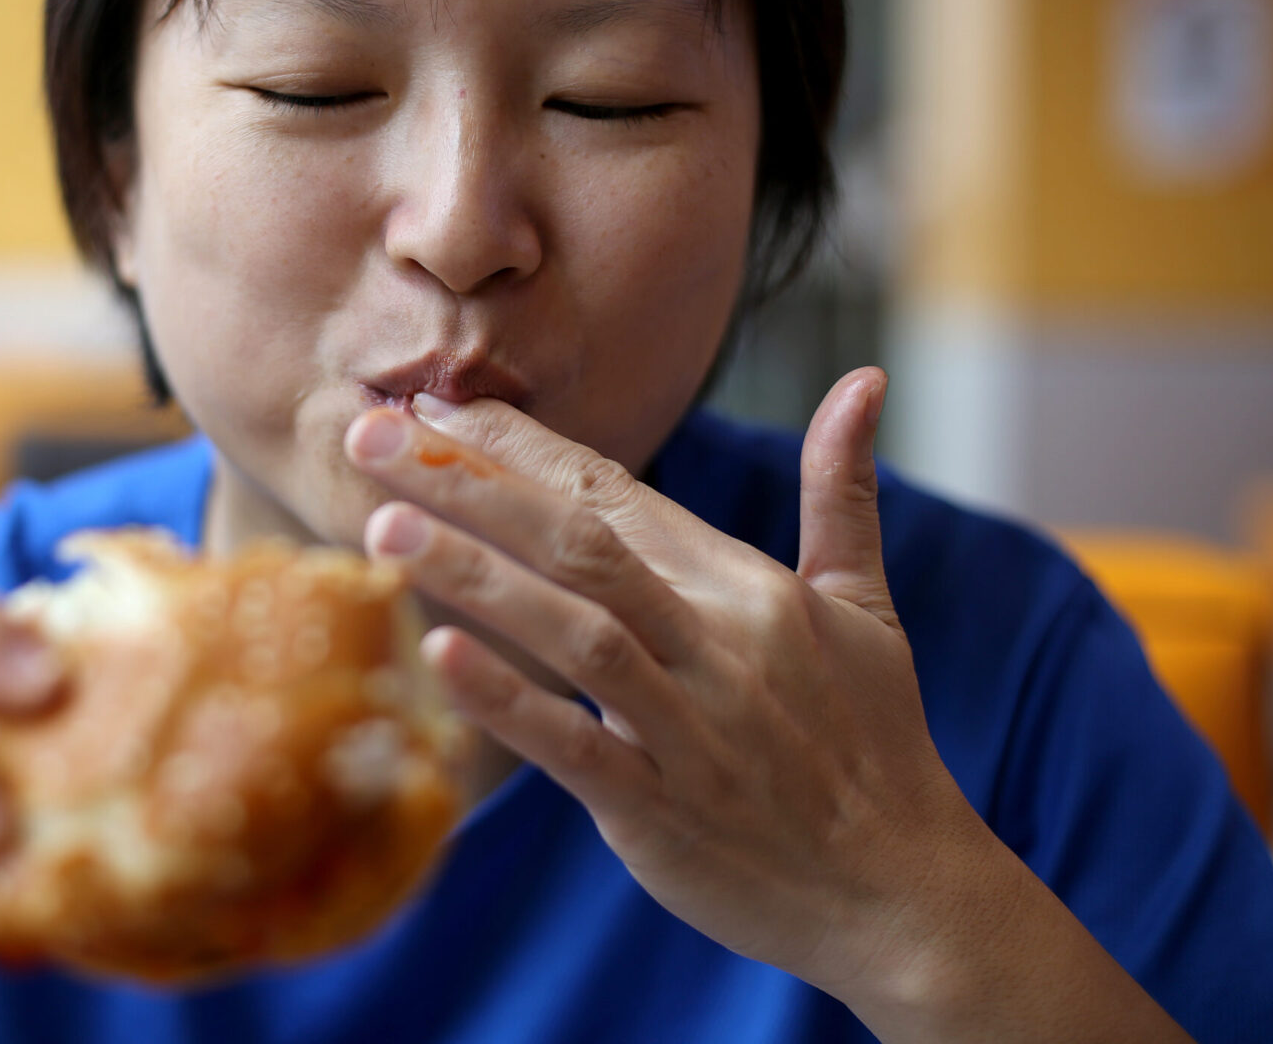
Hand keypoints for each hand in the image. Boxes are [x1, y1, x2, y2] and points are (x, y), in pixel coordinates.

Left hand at [342, 370, 992, 996]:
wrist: (903, 891)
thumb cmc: (872, 740)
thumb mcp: (865, 605)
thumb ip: (841, 490)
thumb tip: (862, 380)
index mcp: (747, 586)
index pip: (614, 494)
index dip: (521, 448)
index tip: (435, 407)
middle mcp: (715, 642)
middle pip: (579, 543)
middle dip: (471, 483)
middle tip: (369, 437)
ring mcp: (689, 726)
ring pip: (575, 631)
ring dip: (477, 576)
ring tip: (383, 530)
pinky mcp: (663, 810)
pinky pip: (578, 748)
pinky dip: (510, 703)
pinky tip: (441, 658)